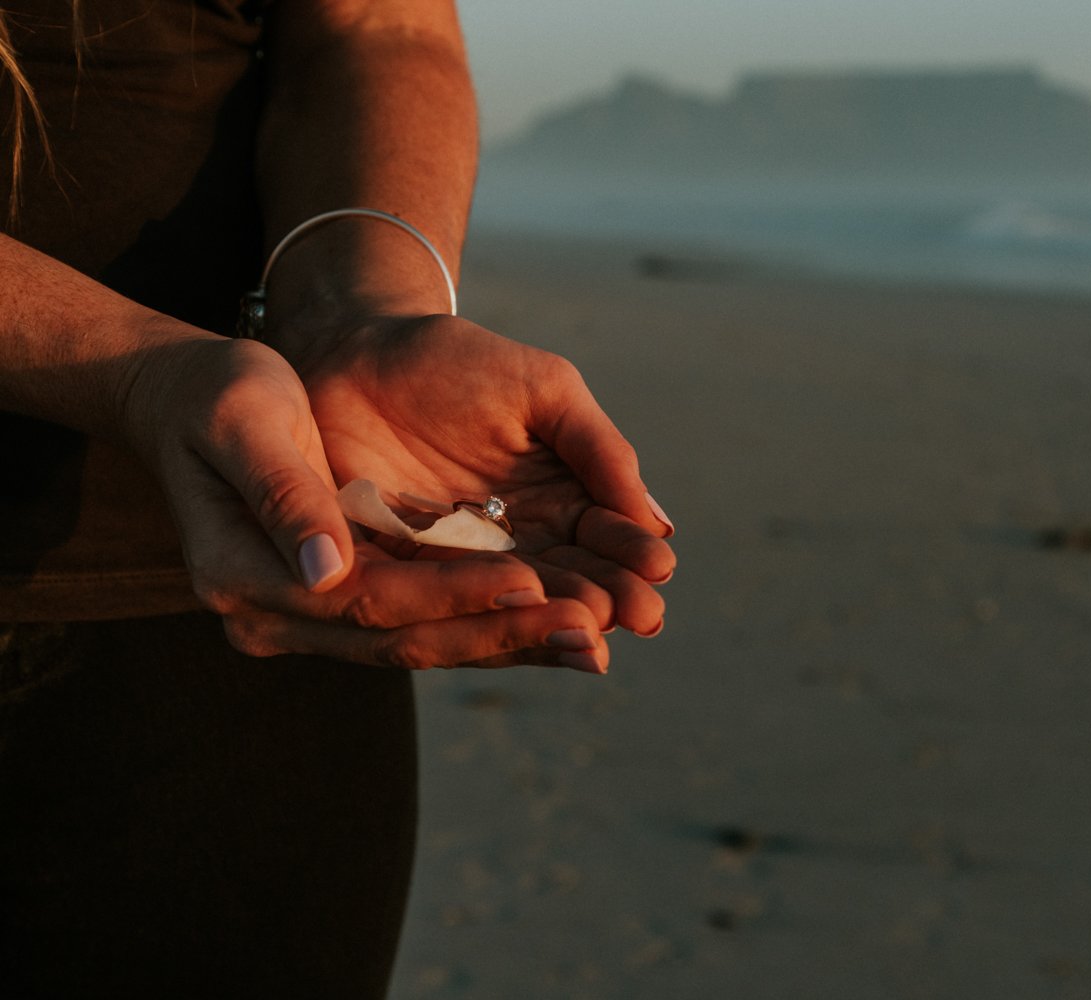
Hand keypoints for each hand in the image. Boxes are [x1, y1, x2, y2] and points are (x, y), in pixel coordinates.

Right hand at [123, 334, 614, 670]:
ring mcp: (318, 617)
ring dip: (519, 638)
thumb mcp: (245, 421)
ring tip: (605, 633)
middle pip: (413, 639)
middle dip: (510, 634)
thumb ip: (284, 494)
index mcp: (247, 579)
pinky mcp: (357, 598)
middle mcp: (282, 617)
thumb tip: (328, 572)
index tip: (535, 581)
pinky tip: (569, 618)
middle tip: (599, 629)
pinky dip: (502, 621)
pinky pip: (437, 620)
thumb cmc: (218, 395)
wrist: (195, 401)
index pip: (372, 603)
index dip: (456, 596)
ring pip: (434, 640)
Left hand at [285, 312, 675, 636]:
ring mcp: (461, 564)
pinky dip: (478, 615)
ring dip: (557, 616)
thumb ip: (597, 449)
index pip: (605, 535)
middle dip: (609, 596)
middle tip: (641, 615)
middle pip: (571, 579)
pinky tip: (512, 620)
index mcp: (561, 499)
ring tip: (593, 629)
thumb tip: (658, 522)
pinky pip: (442, 600)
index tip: (658, 566)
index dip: (631, 551)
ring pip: (516, 599)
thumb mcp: (543, 391)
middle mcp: (519, 543)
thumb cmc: (455, 362)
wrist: (354, 351)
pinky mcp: (400, 574)